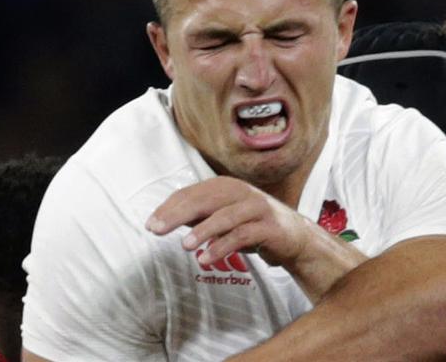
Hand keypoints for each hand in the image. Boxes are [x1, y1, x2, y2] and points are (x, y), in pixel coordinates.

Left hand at [145, 176, 310, 267]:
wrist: (294, 239)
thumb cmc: (252, 226)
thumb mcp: (222, 218)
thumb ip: (198, 215)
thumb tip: (163, 218)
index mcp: (226, 186)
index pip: (192, 193)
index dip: (169, 207)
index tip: (150, 224)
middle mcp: (241, 192)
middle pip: (205, 200)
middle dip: (178, 215)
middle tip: (157, 230)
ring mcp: (257, 208)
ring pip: (225, 216)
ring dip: (203, 230)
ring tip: (184, 246)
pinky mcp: (270, 227)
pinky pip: (243, 235)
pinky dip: (223, 246)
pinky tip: (206, 258)